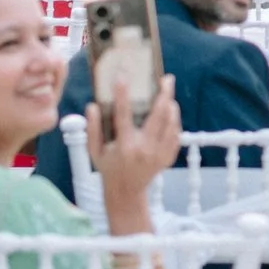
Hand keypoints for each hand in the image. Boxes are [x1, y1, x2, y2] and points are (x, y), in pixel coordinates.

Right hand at [94, 76, 181, 223]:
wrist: (126, 191)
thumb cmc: (108, 168)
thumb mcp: (94, 152)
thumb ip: (92, 129)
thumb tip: (93, 106)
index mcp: (124, 146)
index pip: (123, 116)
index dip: (122, 96)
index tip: (122, 77)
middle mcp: (144, 149)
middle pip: (158, 116)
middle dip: (164, 94)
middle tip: (166, 78)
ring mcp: (159, 154)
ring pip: (171, 123)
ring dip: (172, 106)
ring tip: (168, 94)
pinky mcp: (168, 157)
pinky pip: (176, 134)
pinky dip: (175, 121)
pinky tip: (171, 113)